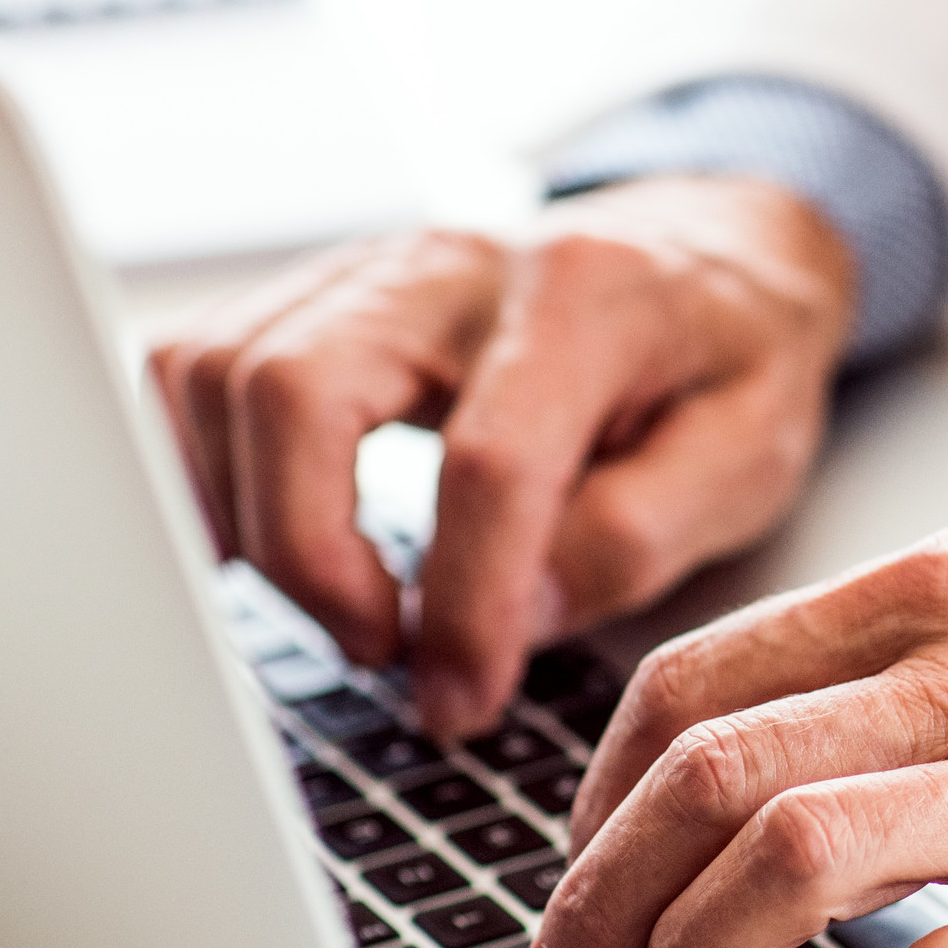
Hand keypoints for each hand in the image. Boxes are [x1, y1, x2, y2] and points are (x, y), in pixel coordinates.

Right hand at [146, 176, 854, 738]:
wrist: (717, 250)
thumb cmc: (733, 359)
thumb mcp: (751, 455)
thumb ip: (635, 539)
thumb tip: (507, 623)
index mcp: (586, 296)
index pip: (485, 461)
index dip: (462, 605)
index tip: (463, 697)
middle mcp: (456, 262)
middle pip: (297, 387)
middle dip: (309, 551)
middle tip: (381, 648)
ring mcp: (372, 269)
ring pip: (221, 372)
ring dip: (245, 516)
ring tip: (340, 608)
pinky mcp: (320, 297)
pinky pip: (197, 367)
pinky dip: (201, 470)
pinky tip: (263, 549)